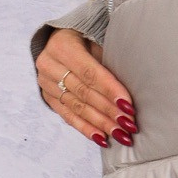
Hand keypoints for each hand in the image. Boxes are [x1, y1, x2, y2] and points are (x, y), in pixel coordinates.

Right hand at [35, 27, 137, 148]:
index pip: (89, 73)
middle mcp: (49, 65)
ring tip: (121, 135)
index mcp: (62, 46)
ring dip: (101, 123)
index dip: (110, 91)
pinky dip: (87, 128)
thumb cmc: (86, 38)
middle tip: (129, 125)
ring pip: (77, 108)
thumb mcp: (97, 40)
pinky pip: (68, 116)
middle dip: (109, 111)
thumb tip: (130, 87)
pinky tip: (103, 139)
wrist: (59, 39)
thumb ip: (108, 61)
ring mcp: (46, 84)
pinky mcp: (48, 98)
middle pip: (84, 93)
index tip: (128, 106)